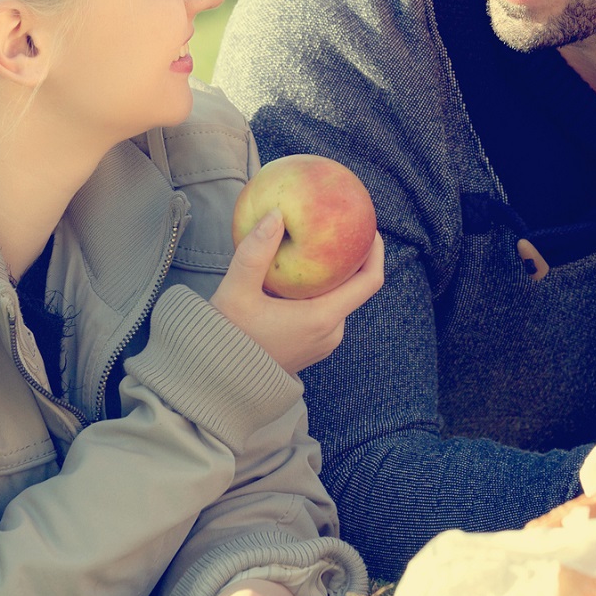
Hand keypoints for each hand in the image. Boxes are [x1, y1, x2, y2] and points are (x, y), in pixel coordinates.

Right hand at [210, 211, 384, 372]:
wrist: (219, 381)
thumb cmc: (227, 338)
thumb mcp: (236, 292)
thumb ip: (255, 252)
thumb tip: (276, 214)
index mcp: (322, 318)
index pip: (369, 282)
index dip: (376, 252)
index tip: (370, 228)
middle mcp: (331, 333)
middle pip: (356, 288)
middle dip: (351, 258)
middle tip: (338, 227)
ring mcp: (324, 342)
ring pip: (339, 300)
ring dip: (332, 276)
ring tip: (318, 246)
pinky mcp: (313, 346)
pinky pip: (326, 311)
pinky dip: (321, 290)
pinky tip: (301, 273)